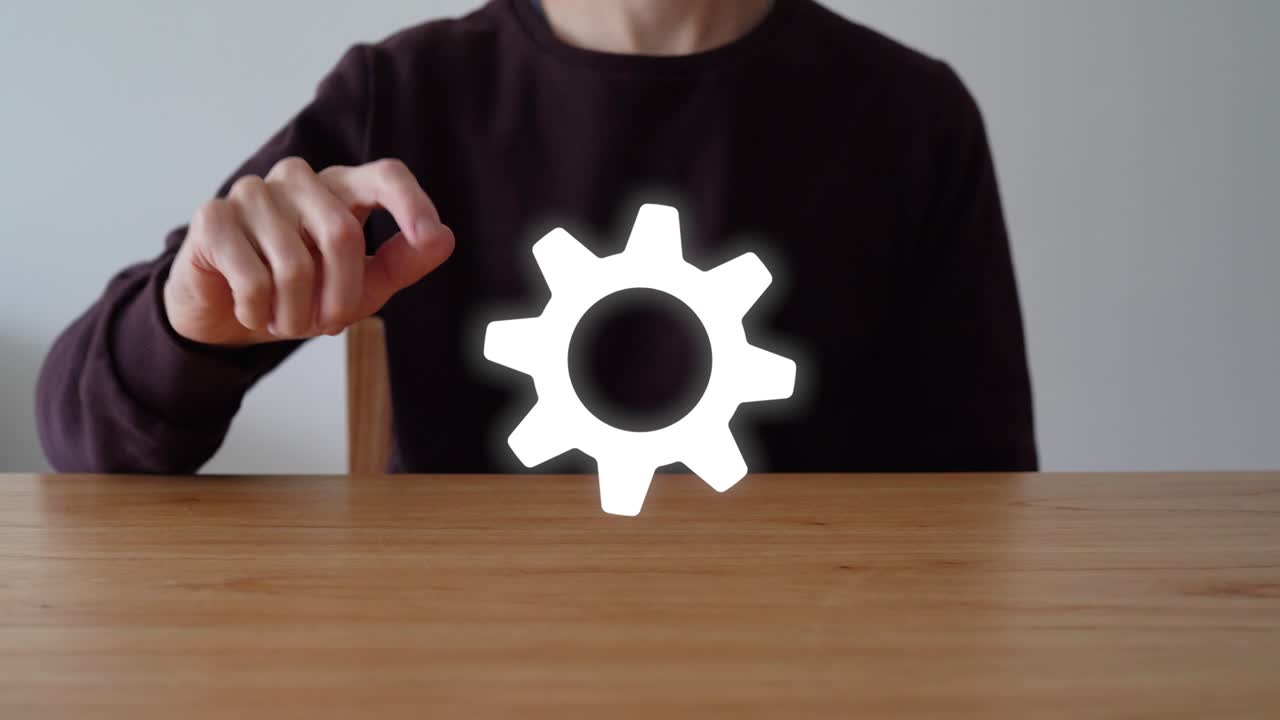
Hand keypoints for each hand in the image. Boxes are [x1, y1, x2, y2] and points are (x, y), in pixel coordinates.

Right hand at [163, 157, 454, 346]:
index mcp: (342, 188)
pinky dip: (260, 312)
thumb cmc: (304, 292)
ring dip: (296, 313)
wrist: (228, 314)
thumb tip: (443, 238)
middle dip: (341, 296)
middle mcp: (298, 179)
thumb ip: (403, 262)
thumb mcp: (364, 286)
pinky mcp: (213, 217)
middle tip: (327, 324)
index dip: (411, 202)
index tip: (430, 237)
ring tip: (286, 318)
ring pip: (295, 265)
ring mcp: (253, 192)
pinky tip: (254, 311)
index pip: (385, 175)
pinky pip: (253, 278)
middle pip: (342, 233)